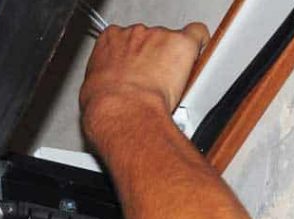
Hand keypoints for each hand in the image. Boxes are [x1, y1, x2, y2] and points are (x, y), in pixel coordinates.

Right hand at [80, 22, 208, 143]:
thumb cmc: (105, 104)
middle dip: (156, 58)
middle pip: (152, 39)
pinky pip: (197, 35)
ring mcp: (158, 36)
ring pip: (173, 41)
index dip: (136, 57)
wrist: (122, 110)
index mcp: (110, 39)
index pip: (126, 39)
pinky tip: (195, 62)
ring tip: (170, 85)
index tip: (140, 69)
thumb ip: (109, 77)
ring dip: (174, 59)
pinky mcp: (180, 42)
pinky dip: (199, 46)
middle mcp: (133, 33)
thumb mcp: (95, 89)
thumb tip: (113, 89)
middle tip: (156, 81)